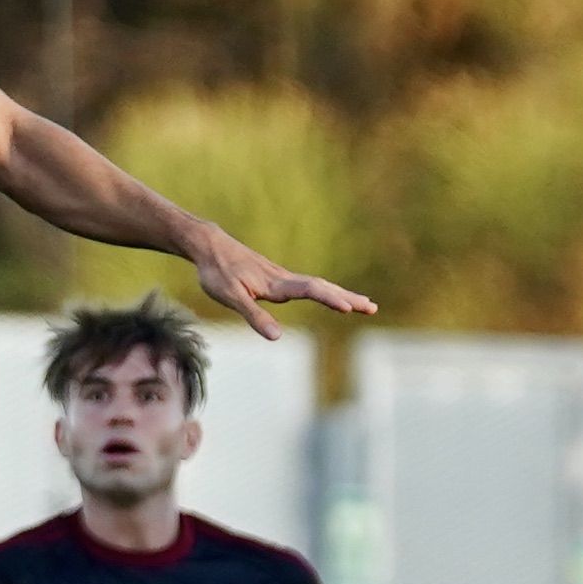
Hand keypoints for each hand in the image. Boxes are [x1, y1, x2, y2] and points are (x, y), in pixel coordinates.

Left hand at [181, 220, 377, 337]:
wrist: (209, 245)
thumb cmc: (217, 272)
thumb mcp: (231, 297)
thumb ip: (254, 317)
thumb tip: (277, 338)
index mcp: (276, 284)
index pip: (310, 290)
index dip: (329, 299)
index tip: (349, 307)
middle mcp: (283, 278)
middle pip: (322, 287)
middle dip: (348, 297)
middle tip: (373, 308)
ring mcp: (281, 276)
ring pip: (318, 285)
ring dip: (341, 294)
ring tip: (363, 303)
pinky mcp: (276, 277)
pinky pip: (308, 285)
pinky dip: (326, 291)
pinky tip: (331, 295)